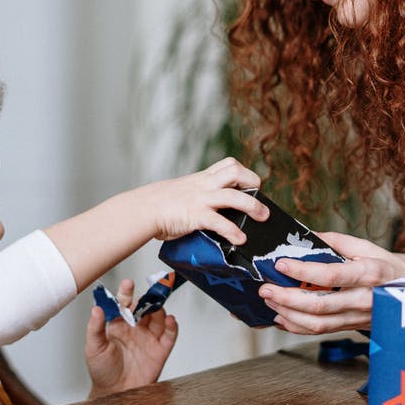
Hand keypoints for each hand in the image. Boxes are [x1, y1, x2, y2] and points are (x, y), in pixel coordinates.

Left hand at [85, 279, 177, 397]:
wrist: (114, 394)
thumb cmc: (101, 371)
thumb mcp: (93, 348)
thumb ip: (95, 328)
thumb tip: (96, 308)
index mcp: (119, 324)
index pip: (124, 304)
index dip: (126, 293)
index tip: (128, 284)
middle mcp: (135, 328)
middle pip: (145, 307)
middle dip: (147, 298)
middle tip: (148, 293)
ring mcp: (148, 338)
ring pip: (159, 317)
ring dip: (159, 309)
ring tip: (156, 307)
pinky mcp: (160, 351)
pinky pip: (169, 335)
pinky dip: (172, 326)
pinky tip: (170, 320)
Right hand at [134, 157, 266, 244]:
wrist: (142, 210)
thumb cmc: (160, 204)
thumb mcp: (183, 192)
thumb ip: (199, 196)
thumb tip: (213, 210)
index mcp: (202, 178)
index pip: (229, 164)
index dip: (244, 173)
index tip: (251, 186)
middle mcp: (204, 185)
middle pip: (236, 171)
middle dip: (253, 182)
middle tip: (259, 197)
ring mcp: (201, 199)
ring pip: (234, 196)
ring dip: (253, 206)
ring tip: (262, 217)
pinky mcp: (196, 216)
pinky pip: (220, 223)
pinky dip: (233, 232)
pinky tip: (239, 240)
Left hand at [258, 231, 404, 333]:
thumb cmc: (388, 267)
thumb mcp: (368, 247)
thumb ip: (336, 241)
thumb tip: (306, 235)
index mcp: (368, 274)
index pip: (330, 275)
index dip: (302, 271)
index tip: (281, 264)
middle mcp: (363, 299)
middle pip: (319, 306)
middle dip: (286, 298)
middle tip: (266, 288)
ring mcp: (357, 317)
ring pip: (317, 324)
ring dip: (288, 314)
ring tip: (270, 301)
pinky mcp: (350, 327)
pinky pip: (320, 331)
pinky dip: (296, 326)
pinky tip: (281, 316)